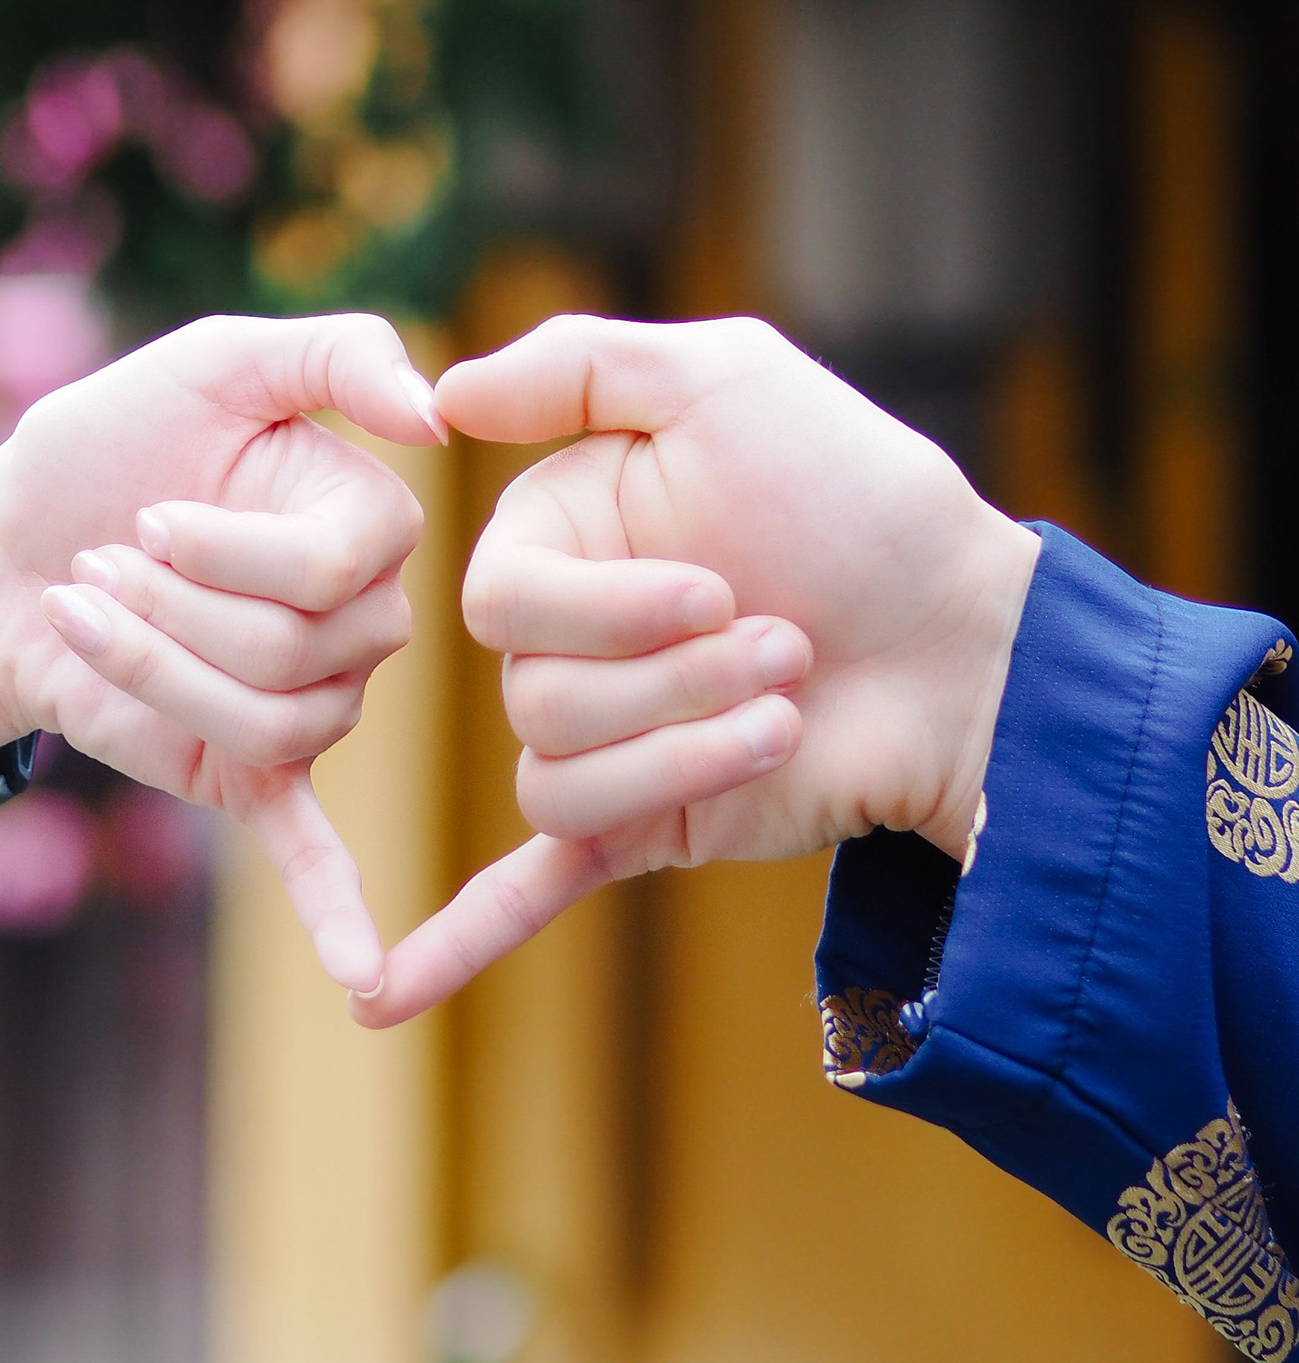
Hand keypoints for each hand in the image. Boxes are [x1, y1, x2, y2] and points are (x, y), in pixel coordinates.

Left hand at [0, 312, 439, 988]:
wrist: (1, 549)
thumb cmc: (107, 443)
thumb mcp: (213, 361)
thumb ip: (334, 352)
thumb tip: (437, 408)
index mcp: (372, 525)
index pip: (339, 568)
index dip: (225, 547)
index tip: (145, 512)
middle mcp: (365, 623)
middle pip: (293, 653)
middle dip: (169, 608)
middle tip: (103, 564)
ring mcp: (313, 706)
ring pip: (260, 724)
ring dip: (146, 669)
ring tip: (88, 616)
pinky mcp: (247, 775)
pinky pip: (311, 847)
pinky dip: (336, 912)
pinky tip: (367, 975)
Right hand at [351, 313, 1038, 1026]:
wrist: (977, 642)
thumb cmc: (862, 495)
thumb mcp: (728, 379)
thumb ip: (580, 364)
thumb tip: (444, 394)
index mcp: (564, 535)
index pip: (498, 600)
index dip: (605, 609)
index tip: (721, 585)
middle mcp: (569, 639)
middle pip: (533, 698)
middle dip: (675, 681)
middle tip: (787, 644)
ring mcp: (610, 739)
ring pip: (560, 786)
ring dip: (690, 754)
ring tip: (787, 714)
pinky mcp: (652, 825)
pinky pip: (530, 886)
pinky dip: (456, 944)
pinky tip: (385, 998)